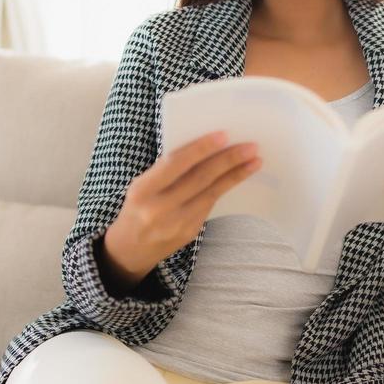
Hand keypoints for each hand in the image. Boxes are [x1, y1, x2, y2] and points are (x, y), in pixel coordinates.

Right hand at [106, 130, 260, 274]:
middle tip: (250, 146)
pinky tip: (238, 176)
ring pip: (211, 193)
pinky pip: (210, 204)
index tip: (224, 135)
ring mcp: (176, 223)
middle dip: (227, 160)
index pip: (175, 164)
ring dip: (235, 175)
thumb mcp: (142, 186)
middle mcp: (159, 209)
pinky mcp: (190, 232)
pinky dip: (224, 187)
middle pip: (199, 178)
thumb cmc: (138, 206)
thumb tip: (204, 147)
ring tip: (254, 160)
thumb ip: (167, 170)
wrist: (129, 248)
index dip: (201, 148)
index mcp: (142, 190)